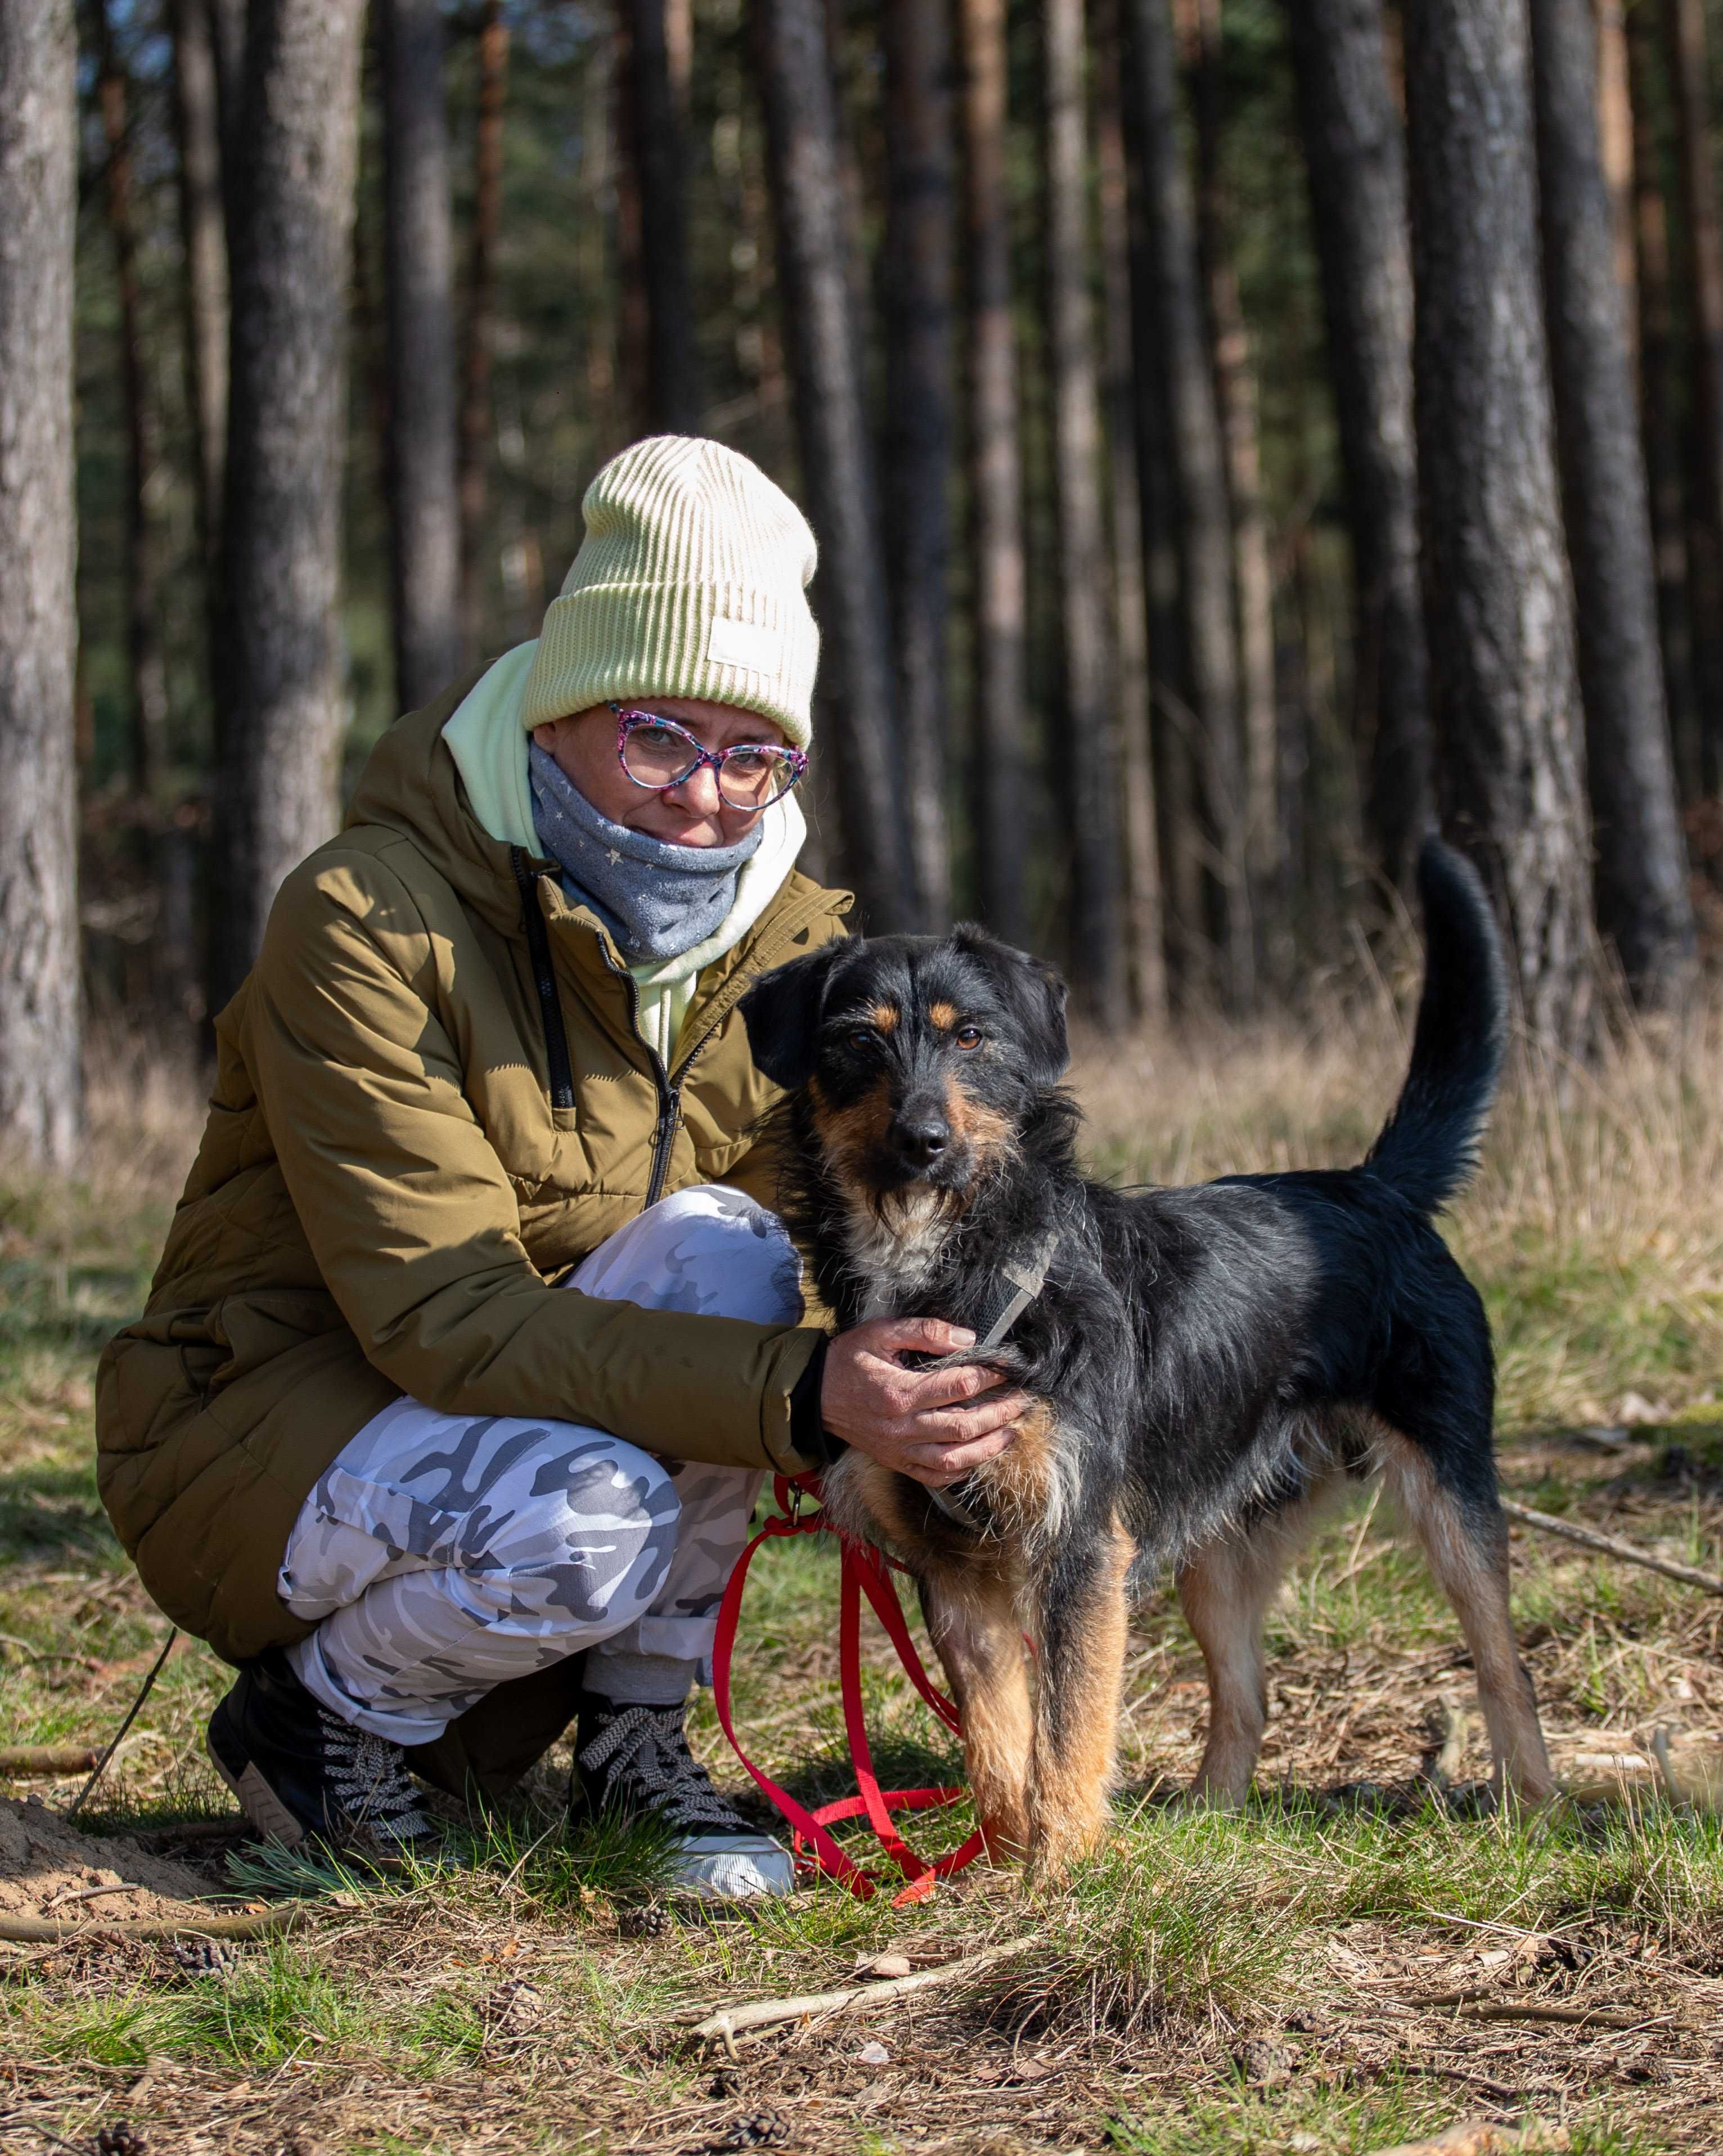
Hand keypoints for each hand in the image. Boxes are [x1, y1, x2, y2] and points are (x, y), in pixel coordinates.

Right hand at [819, 1317, 1028, 1487]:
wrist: (813, 1395)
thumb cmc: (848, 1360)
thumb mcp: (880, 1333)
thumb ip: (925, 1331)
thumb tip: (967, 1338)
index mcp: (900, 1393)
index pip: (959, 1386)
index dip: (990, 1375)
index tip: (1008, 1367)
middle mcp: (903, 1428)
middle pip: (965, 1427)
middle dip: (1000, 1413)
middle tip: (1022, 1401)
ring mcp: (900, 1450)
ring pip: (955, 1458)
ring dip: (989, 1447)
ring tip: (1012, 1432)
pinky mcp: (897, 1463)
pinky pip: (936, 1476)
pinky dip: (962, 1469)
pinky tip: (980, 1456)